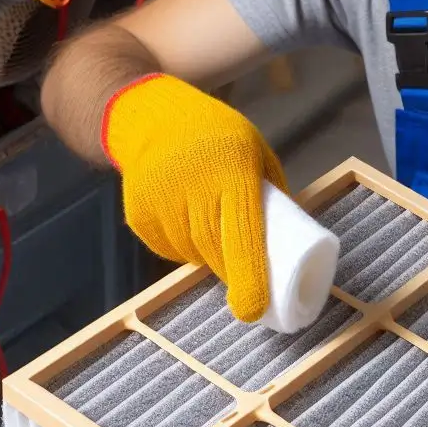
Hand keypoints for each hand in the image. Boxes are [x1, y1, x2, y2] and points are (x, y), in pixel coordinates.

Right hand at [101, 73, 288, 321]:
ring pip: (194, 255)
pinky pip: (170, 249)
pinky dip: (185, 246)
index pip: (241, 234)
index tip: (251, 310)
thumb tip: (288, 242)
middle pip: (217, 253)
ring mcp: (159, 204)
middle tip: (251, 278)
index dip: (247, 275)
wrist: (152, 117)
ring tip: (212, 221)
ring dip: (210, 255)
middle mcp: (192, 190)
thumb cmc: (219, 136)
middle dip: (236, 273)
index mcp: (231, 173)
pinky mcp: (138, 216)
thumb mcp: (255, 150)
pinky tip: (186, 218)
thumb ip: (270, 192)